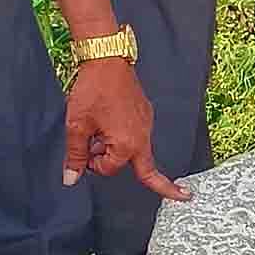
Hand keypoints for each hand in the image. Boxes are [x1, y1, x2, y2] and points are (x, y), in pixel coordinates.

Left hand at [62, 55, 190, 201]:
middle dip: (156, 182)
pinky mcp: (145, 112)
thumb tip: (71, 179)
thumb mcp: (77, 125)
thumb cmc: (93, 91)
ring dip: (118, 150)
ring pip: (135, 149)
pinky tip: (108, 123)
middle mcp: (142, 136)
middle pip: (145, 169)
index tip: (82, 155)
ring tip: (99, 133)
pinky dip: (123, 135)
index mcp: (127, 144)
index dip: (93, 165)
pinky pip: (136, 134)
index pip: (110, 169)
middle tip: (182, 194)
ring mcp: (146, 123)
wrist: (107, 60)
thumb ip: (76, 155)